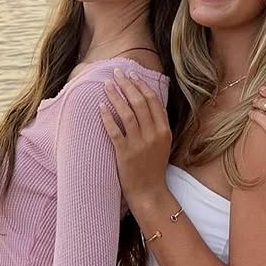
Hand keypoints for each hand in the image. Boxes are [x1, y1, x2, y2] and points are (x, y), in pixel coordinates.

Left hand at [101, 68, 171, 209]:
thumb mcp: (163, 143)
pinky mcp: (125, 153)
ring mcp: (139, 144)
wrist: (149, 192)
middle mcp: (153, 135)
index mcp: (164, 130)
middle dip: (127, 85)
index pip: (152, 101)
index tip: (132, 75)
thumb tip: (148, 101)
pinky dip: (107, 116)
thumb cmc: (154, 166)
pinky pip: (114, 130)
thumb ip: (158, 124)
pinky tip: (101, 106)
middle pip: (139, 103)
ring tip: (107, 85)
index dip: (141, 85)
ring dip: (116, 96)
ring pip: (126, 113)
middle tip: (116, 73)